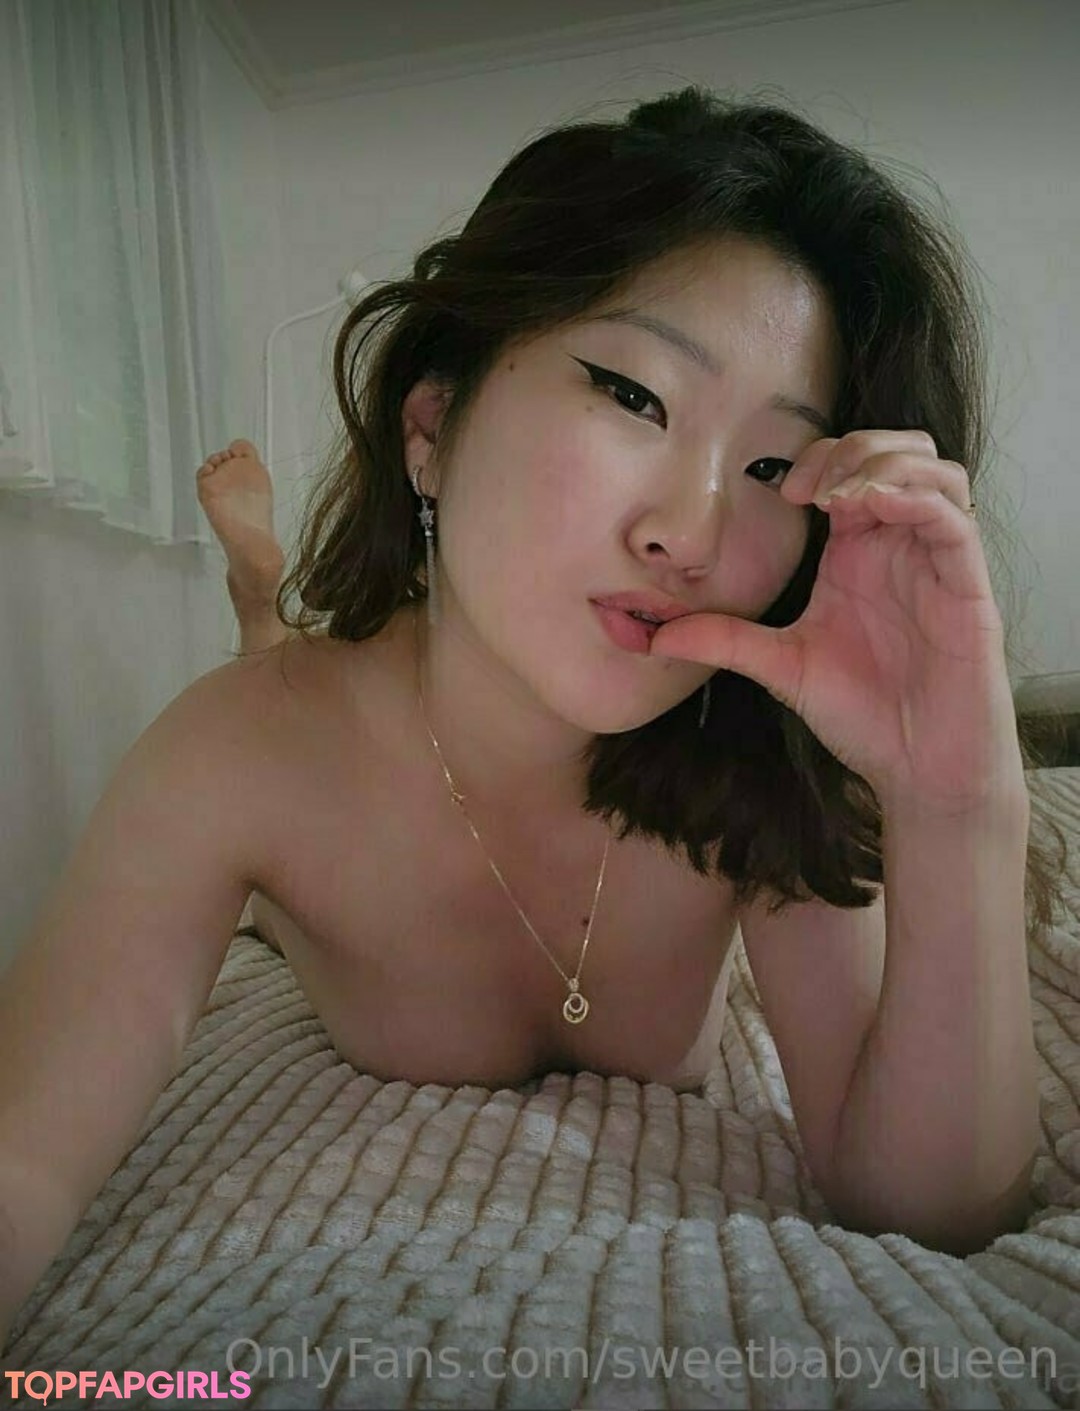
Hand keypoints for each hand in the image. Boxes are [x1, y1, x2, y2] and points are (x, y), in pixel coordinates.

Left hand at [648, 430, 1023, 812]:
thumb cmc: (862, 714)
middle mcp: (898, 545)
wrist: (916, 767)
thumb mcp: (781, 667)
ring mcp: (935, 561)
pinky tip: (875, 508)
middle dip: (853, 448)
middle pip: (896, 451)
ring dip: (886, 464)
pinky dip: (916, 498)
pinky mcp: (966, 584)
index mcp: (856, 552)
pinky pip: (954, 517)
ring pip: (933, 470)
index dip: (818, 460)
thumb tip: (654, 636)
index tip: (784, 492)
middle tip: (810, 487)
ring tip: (842, 496)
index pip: (849, 469)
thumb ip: (724, 641)